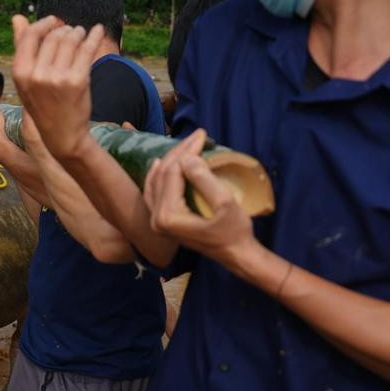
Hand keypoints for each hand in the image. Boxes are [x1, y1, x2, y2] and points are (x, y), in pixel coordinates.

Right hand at [10, 15, 103, 160]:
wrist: (62, 134)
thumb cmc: (43, 104)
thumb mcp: (26, 79)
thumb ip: (22, 48)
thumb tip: (17, 17)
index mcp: (20, 73)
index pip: (31, 35)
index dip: (44, 24)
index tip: (55, 21)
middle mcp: (37, 74)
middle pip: (53, 36)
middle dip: (65, 29)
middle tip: (72, 31)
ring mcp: (58, 78)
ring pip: (70, 40)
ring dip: (78, 32)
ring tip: (81, 33)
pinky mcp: (78, 81)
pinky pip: (87, 49)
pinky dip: (94, 36)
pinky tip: (98, 30)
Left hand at [142, 129, 255, 267]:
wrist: (236, 256)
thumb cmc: (235, 232)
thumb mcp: (225, 203)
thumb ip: (204, 179)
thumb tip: (187, 157)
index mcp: (167, 216)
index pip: (172, 173)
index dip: (186, 151)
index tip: (202, 135)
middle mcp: (156, 219)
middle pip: (162, 175)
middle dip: (179, 152)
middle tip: (197, 135)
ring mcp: (156, 222)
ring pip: (156, 182)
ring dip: (170, 161)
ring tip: (185, 144)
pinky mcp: (162, 222)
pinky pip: (153, 193)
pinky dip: (158, 176)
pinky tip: (159, 163)